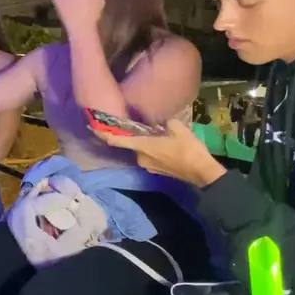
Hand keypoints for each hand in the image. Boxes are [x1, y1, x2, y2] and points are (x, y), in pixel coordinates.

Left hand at [95, 119, 225, 187]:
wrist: (201, 172)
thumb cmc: (188, 148)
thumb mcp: (178, 128)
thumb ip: (166, 123)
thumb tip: (163, 124)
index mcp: (142, 146)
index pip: (116, 140)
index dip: (103, 133)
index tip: (93, 126)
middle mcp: (141, 158)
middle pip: (132, 144)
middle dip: (135, 135)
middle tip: (143, 124)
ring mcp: (148, 166)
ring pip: (143, 150)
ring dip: (147, 142)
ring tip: (159, 133)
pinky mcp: (157, 171)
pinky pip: (151, 156)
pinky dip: (154, 149)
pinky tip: (165, 143)